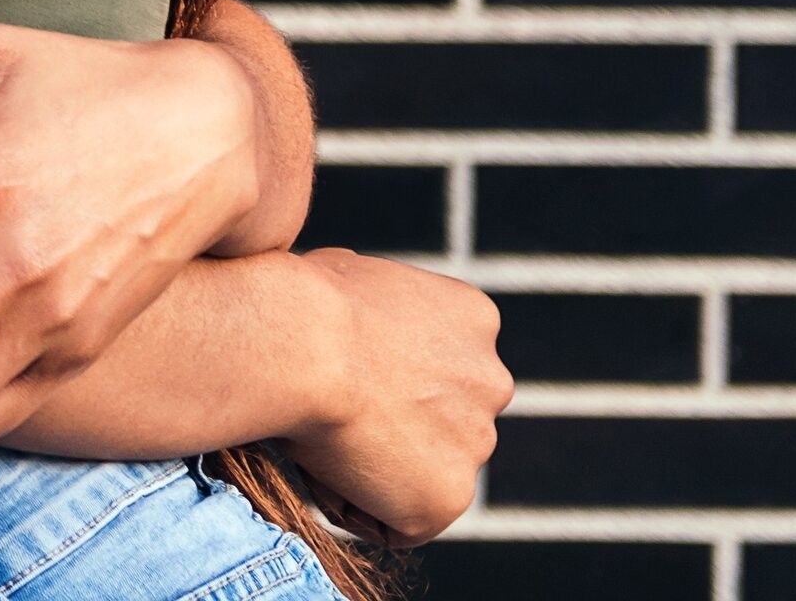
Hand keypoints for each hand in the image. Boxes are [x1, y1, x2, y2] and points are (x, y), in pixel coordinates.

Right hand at [278, 251, 507, 544]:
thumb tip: (347, 319)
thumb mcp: (350, 273)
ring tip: (318, 440)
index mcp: (474, 319)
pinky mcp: (448, 499)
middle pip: (441, 420)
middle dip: (393, 424)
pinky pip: (400, 521)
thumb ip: (374, 305)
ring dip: (376, 468)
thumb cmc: (303, 300)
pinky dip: (359, 507)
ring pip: (422, 473)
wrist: (302, 345)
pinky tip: (322, 469)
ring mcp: (476, 444)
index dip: (384, 376)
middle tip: (329, 414)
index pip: (439, 363)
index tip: (341, 376)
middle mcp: (492, 382)